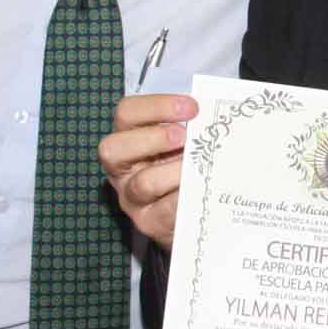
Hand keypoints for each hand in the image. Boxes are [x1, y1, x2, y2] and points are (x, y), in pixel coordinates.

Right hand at [98, 92, 198, 246]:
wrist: (188, 215)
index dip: (156, 106)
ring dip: (175, 170)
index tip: (192, 108)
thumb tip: (215, 115)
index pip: (126, 113)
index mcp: (127, 139)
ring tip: (199, 165)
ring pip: (143, 183)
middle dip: (154, 138)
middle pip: (113, 149)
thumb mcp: (181, 144)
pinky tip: (203, 188)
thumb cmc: (184, 169)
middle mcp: (121, 169)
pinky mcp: (149, 222)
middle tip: (186, 137)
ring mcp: (131, 199)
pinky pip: (165, 209)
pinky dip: (187, 195)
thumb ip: (190, 128)